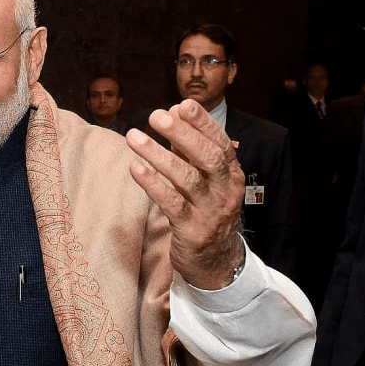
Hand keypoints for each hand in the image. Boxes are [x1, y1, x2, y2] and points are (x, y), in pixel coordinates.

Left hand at [126, 100, 245, 289]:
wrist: (217, 261)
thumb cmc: (206, 210)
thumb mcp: (204, 178)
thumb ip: (189, 148)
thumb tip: (175, 111)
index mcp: (230, 174)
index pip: (220, 142)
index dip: (202, 123)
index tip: (183, 103)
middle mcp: (225, 190)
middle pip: (207, 157)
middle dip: (182, 134)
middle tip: (156, 115)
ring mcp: (211, 211)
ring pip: (187, 179)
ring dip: (158, 156)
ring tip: (133, 137)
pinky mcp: (192, 231)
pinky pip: (172, 204)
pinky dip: (153, 184)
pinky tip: (135, 168)